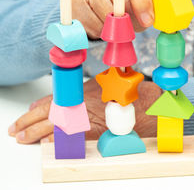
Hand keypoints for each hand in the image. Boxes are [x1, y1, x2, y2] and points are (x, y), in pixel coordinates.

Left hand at [8, 78, 161, 143]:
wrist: (142, 102)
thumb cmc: (124, 92)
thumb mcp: (101, 84)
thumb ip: (83, 89)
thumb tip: (71, 93)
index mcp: (79, 91)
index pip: (51, 100)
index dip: (36, 108)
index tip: (28, 112)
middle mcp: (77, 103)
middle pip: (46, 113)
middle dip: (28, 122)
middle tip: (17, 130)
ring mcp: (82, 118)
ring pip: (52, 126)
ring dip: (36, 132)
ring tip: (24, 137)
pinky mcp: (90, 131)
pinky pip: (67, 137)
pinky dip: (55, 140)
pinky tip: (46, 143)